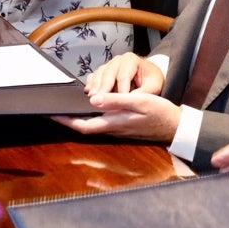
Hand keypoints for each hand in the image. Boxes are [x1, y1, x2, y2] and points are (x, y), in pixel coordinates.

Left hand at [51, 89, 180, 141]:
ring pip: (92, 123)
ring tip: (66, 105)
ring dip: (78, 117)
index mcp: (114, 123)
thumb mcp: (140, 102)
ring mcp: (117, 128)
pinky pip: (101, 121)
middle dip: (67, 119)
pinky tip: (89, 105)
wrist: (176, 125)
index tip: (51, 114)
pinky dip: (90, 114)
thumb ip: (116, 101)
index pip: (83, 125)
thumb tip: (93, 99)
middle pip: (84, 125)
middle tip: (53, 108)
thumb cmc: (160, 113)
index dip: (65, 121)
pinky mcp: (122, 125)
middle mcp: (112, 128)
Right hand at [83, 52, 165, 95]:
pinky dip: (90, 84)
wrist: (149, 76)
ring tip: (92, 98)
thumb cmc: (151, 80)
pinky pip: (94, 76)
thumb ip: (143, 93)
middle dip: (103, 88)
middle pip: (108, 74)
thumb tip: (130, 103)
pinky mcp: (103, 71)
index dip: (120, 90)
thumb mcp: (153, 86)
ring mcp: (109, 64)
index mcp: (131, 60)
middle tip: (99, 101)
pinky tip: (88, 92)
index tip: (118, 103)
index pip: (123, 76)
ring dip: (95, 86)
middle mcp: (118, 60)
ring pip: (99, 74)